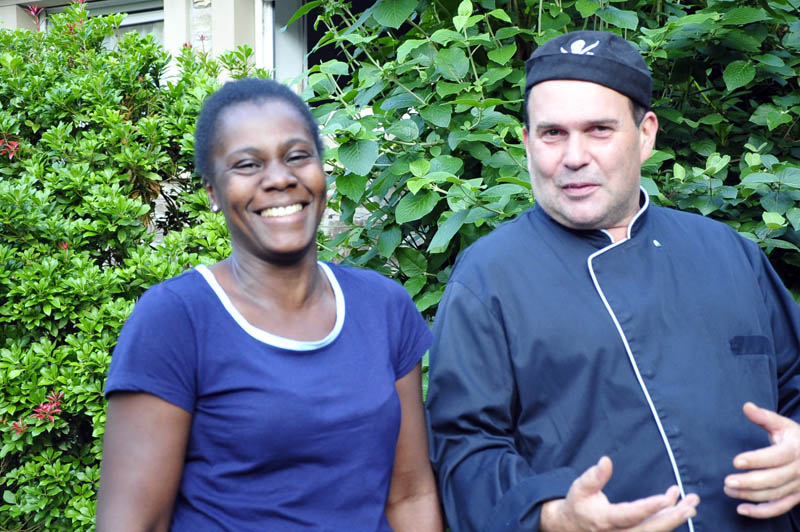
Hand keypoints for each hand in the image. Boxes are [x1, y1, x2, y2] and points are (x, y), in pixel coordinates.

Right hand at [540, 456, 698, 531]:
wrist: (573, 527)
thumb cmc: (578, 504)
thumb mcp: (580, 488)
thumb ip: (593, 476)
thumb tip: (606, 460)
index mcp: (604, 521)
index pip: (629, 515)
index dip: (648, 508)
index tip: (666, 499)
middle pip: (650, 529)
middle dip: (672, 518)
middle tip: (690, 505)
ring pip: (656, 530)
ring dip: (675, 517)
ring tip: (692, 502)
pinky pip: (654, 528)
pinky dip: (668, 517)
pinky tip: (678, 503)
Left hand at [724, 402, 799, 517]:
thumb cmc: (794, 437)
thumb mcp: (783, 424)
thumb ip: (764, 417)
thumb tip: (747, 406)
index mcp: (794, 450)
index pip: (775, 457)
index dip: (756, 460)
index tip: (735, 461)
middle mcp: (799, 470)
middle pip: (774, 480)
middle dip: (749, 482)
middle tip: (727, 481)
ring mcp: (799, 486)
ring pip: (774, 494)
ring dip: (750, 496)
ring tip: (728, 490)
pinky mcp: (796, 497)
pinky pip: (780, 508)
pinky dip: (761, 512)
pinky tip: (741, 510)